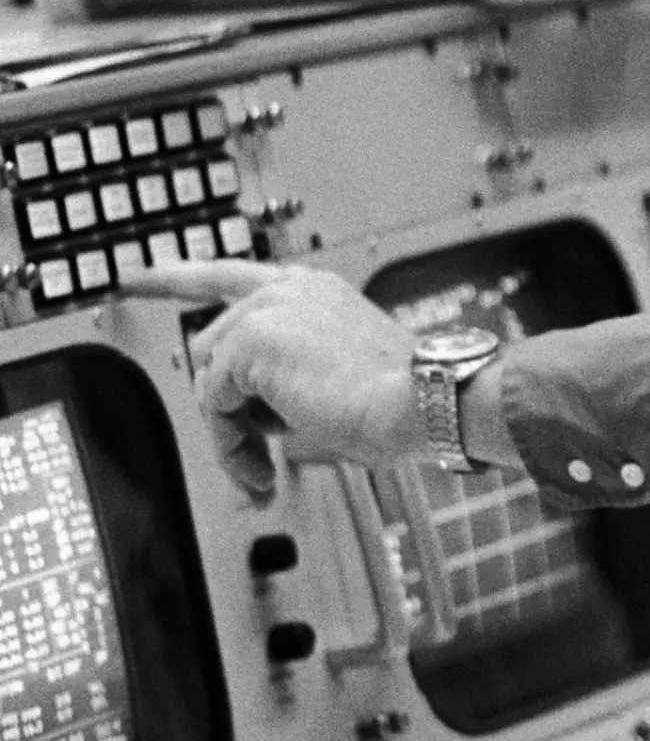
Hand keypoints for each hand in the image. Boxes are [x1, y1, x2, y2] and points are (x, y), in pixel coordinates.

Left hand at [121, 260, 425, 502]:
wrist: (424, 398)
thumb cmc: (403, 397)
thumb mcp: (336, 375)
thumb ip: (286, 374)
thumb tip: (247, 412)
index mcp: (312, 289)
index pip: (227, 275)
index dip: (174, 276)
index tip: (135, 278)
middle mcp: (286, 290)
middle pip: (211, 345)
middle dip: (226, 404)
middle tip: (256, 452)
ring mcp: (266, 311)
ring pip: (208, 378)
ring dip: (230, 430)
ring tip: (263, 465)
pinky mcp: (251, 343)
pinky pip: (211, 402)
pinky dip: (230, 442)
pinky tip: (261, 461)